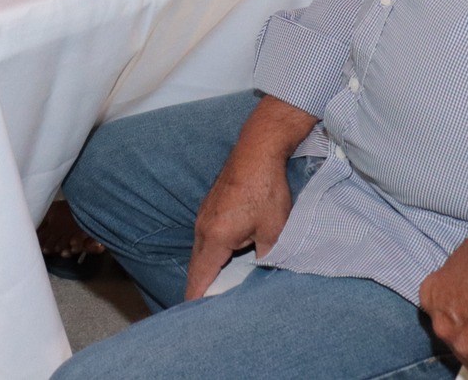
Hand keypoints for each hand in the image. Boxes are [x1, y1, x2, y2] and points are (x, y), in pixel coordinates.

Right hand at [183, 147, 293, 300]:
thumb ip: (267, 258)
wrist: (259, 149)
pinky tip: (228, 255)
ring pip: (202, 250)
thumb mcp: (274, 231)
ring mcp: (204, 214)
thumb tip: (264, 274)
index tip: (193, 318)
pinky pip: (206, 236)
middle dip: (202, 287)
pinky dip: (213, 251)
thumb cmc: (266, 189)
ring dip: (209, 267)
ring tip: (219, 285)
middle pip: (197, 266)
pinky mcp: (211, 205)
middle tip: (208, 308)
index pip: (199, 278)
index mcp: (215, 238)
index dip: (196, 300)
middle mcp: (203, 227)